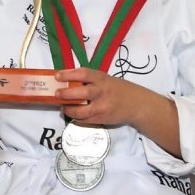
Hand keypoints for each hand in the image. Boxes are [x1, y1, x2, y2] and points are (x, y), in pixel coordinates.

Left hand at [56, 68, 180, 157]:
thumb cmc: (118, 89)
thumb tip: (66, 80)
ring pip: (81, 111)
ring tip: (63, 107)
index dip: (68, 74)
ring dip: (69, 109)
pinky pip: (85, 120)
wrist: (137, 105)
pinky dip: (76, 117)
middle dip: (66, 94)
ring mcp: (102, 107)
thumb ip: (90, 80)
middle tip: (56, 94)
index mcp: (102, 79)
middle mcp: (102, 92)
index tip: (57, 76)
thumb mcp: (106, 79)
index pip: (83, 74)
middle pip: (81, 93)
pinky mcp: (102, 119)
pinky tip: (72, 113)